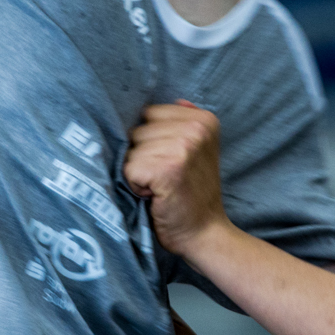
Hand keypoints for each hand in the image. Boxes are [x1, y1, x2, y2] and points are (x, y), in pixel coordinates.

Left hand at [125, 102, 230, 256]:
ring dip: (138, 172)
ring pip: (131, 150)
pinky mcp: (169, 168)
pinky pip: (129, 169)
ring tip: (160, 187)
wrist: (204, 234)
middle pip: (137, 131)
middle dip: (142, 156)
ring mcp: (184, 146)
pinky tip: (156, 195)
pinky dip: (136, 186)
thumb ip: (180, 124)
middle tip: (165, 178)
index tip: (170, 163)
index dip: (150, 141)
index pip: (149, 114)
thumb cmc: (191, 196)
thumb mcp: (196, 152)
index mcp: (204, 119)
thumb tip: (167, 101)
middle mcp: (196, 128)